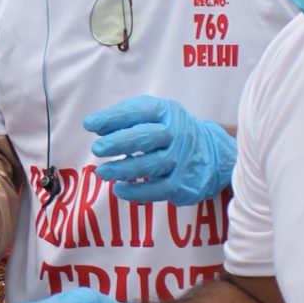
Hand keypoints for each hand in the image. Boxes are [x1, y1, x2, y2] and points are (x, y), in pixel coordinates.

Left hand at [84, 97, 237, 203]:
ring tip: (102, 171)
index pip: (140, 111)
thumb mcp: (155, 116)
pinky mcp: (182, 183)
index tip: (90, 124)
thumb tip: (94, 125)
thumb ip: (126, 118)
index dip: (114, 117)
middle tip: (97, 149)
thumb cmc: (171, 132)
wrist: (213, 154)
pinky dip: (136, 191)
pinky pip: (157, 190)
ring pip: (151, 165)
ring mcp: (181, 159)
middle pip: (147, 137)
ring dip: (123, 169)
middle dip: (119, 142)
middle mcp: (176, 134)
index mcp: (166, 112)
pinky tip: (119, 189)